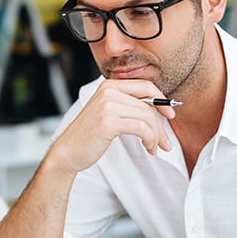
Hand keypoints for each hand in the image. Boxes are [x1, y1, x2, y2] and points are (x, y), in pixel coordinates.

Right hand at [47, 79, 175, 174]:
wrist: (67, 151)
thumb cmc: (88, 135)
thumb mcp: (108, 112)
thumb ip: (127, 105)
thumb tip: (158, 109)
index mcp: (109, 85)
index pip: (146, 86)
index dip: (162, 100)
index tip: (169, 114)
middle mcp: (108, 92)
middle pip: (149, 104)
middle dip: (161, 125)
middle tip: (165, 141)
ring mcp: (107, 105)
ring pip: (147, 117)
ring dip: (156, 135)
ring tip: (154, 147)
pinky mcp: (108, 122)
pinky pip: (141, 127)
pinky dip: (150, 139)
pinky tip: (148, 147)